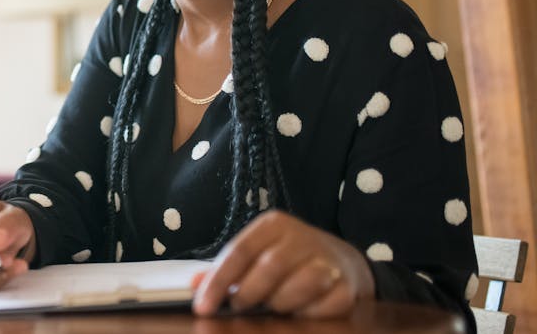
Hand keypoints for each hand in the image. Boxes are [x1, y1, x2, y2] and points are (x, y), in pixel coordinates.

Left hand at [193, 211, 374, 317]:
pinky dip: (305, 314)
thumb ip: (227, 268)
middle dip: (247, 294)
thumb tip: (194, 285)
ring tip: (272, 306)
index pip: (239, 251)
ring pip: (296, 287)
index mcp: (274, 225)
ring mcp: (327, 260)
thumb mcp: (258, 253)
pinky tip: (299, 310)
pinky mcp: (346, 285)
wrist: (343, 261)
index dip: (218, 282)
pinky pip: (320, 307)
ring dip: (278, 303)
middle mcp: (302, 236)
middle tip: (239, 307)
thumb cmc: (289, 258)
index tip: (203, 307)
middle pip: (267, 269)